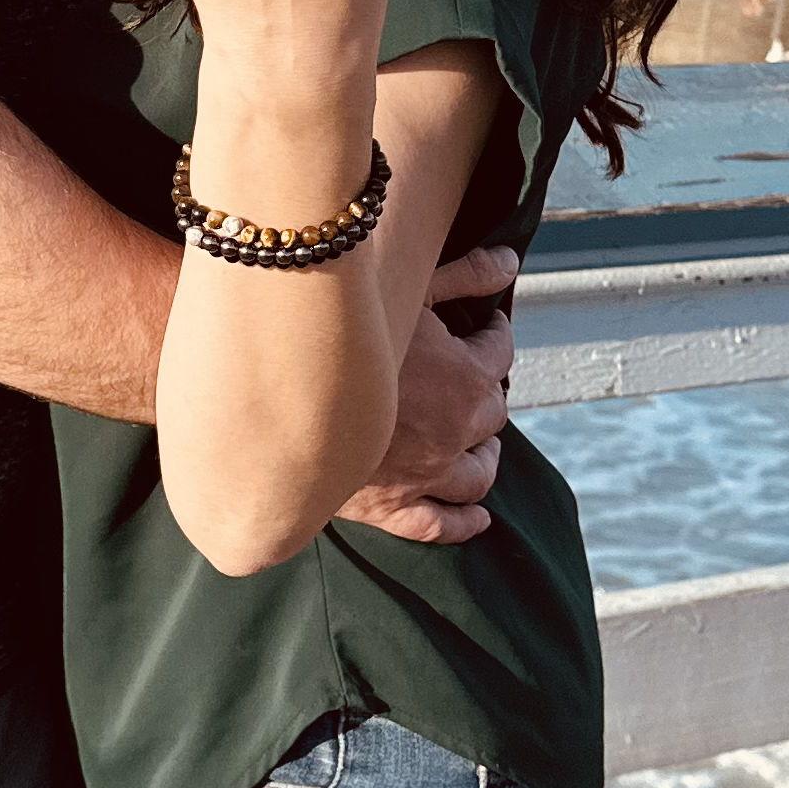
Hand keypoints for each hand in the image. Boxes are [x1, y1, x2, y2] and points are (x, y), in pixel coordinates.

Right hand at [340, 243, 516, 544]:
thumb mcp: (406, 286)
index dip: (492, 335)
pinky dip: (464, 523)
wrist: (278, 393)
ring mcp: (426, 475)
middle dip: (484, 394)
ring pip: (478, 475)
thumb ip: (466, 274)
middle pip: (493, 415)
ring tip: (480, 445)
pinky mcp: (393, 508)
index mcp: (467, 377)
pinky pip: (440, 525)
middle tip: (469, 381)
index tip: (482, 329)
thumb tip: (510, 261)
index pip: (499, 352)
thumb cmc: (342, 329)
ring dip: (485, 457)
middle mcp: (456, 432)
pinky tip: (477, 518)